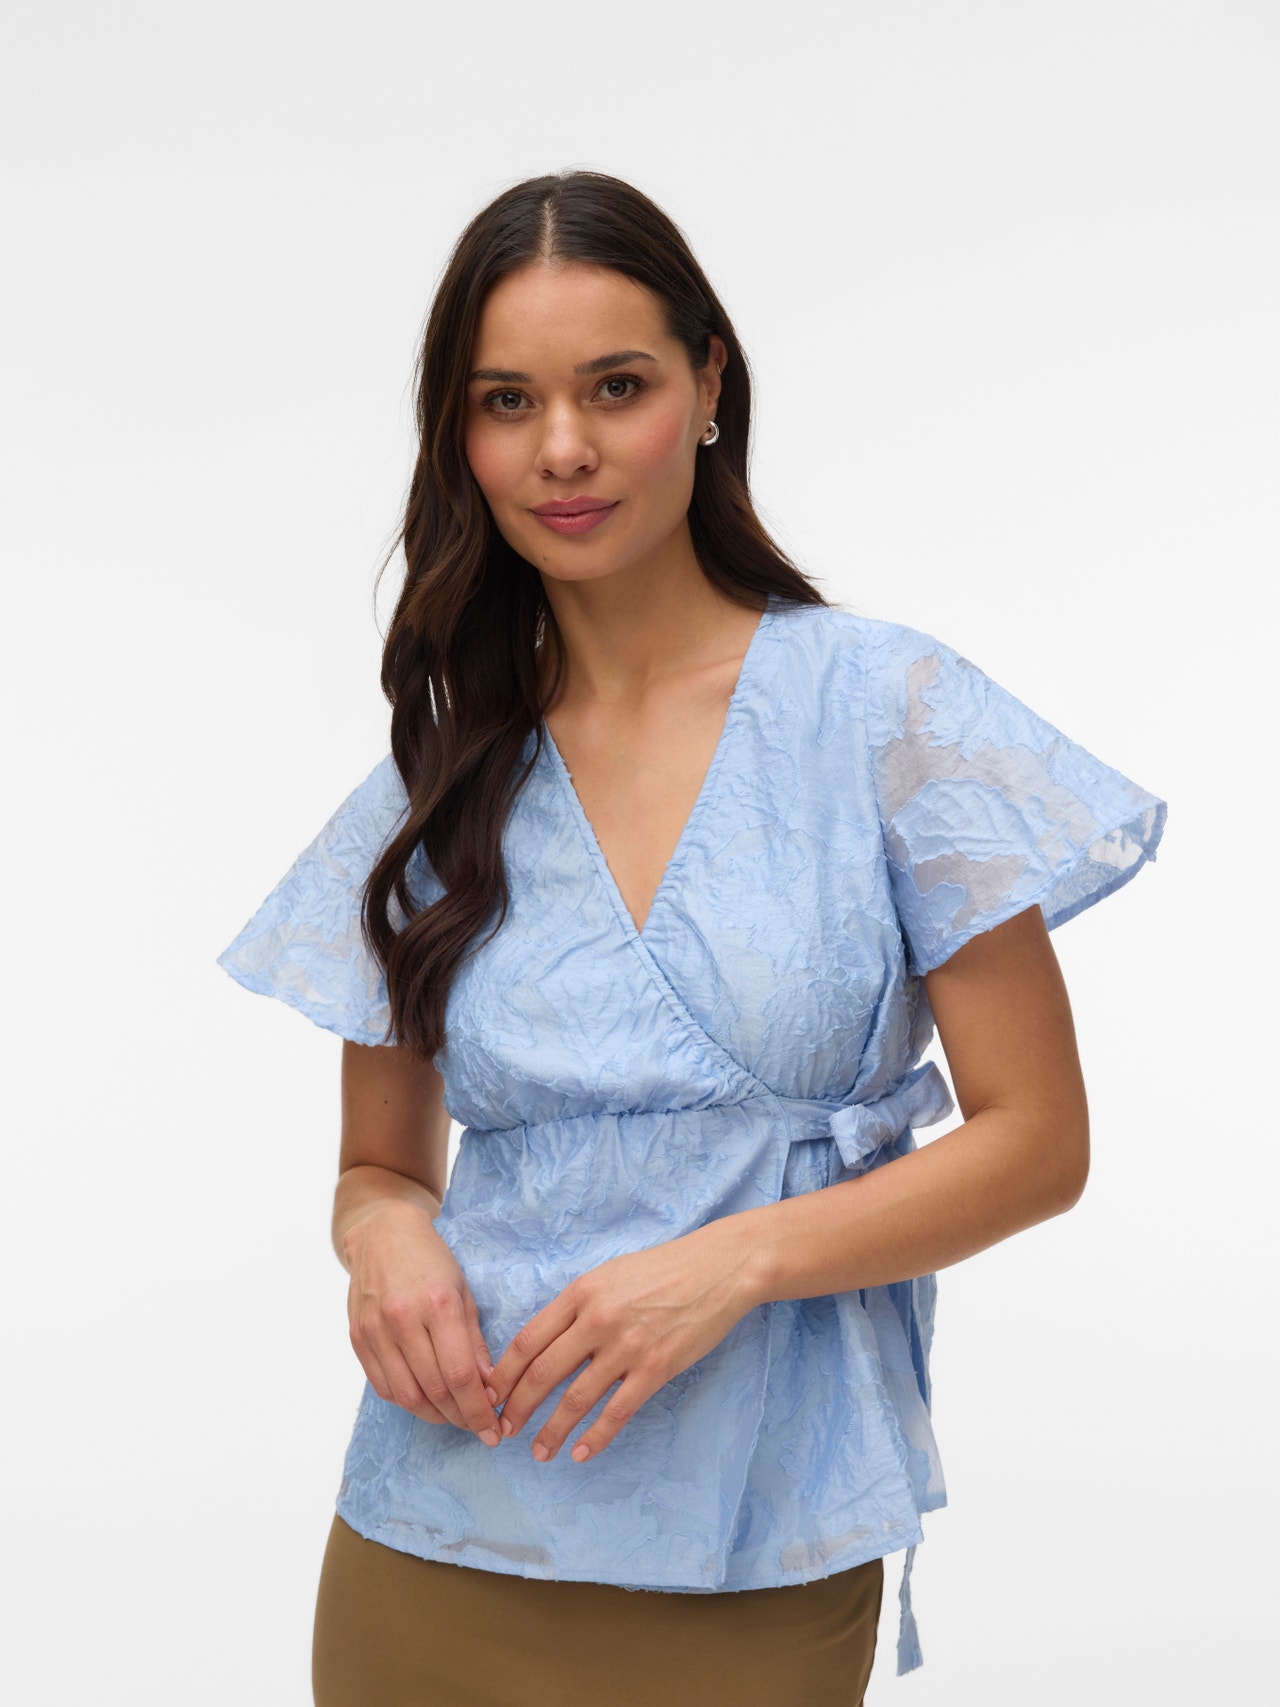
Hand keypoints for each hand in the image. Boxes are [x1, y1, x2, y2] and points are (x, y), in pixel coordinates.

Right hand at [343, 1200, 502, 1445]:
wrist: (381, 1233)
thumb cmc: (430, 1259)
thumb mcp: (463, 1291)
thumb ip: (474, 1341)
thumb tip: (489, 1387)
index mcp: (438, 1304)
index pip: (460, 1376)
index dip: (479, 1411)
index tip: (494, 1431)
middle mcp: (403, 1320)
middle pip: (435, 1391)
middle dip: (461, 1418)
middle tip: (479, 1427)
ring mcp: (376, 1331)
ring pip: (407, 1396)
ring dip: (435, 1416)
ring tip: (455, 1417)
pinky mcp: (358, 1338)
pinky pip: (383, 1386)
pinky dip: (407, 1402)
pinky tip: (426, 1401)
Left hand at [486, 1223, 755, 1464]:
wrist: (719, 1268)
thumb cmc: (662, 1269)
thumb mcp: (609, 1274)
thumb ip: (577, 1306)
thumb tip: (544, 1346)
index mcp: (580, 1292)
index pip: (527, 1340)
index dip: (503, 1374)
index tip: (490, 1396)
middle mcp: (597, 1319)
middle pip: (542, 1373)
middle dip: (516, 1408)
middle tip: (502, 1431)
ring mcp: (627, 1345)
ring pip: (576, 1399)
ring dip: (551, 1431)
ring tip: (538, 1452)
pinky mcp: (656, 1368)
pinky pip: (617, 1411)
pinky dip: (596, 1437)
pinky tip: (581, 1453)